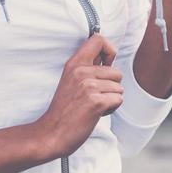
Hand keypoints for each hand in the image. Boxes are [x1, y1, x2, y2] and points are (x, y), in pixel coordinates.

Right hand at [35, 33, 122, 159]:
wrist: (51, 133)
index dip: (109, 51)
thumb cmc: (64, 110)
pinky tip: (95, 114)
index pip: (98, 39)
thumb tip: (108, 57)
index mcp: (74, 63)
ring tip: (92, 106)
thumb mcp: (71, 80)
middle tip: (93, 97)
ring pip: (119, 88)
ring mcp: (88, 86)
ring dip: (110, 100)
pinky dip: (111, 109)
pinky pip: (118, 100)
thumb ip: (87, 68)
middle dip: (111, 87)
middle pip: (117, 71)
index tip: (104, 66)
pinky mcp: (95, 101)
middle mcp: (81, 71)